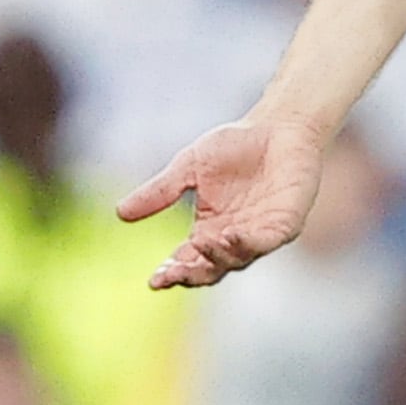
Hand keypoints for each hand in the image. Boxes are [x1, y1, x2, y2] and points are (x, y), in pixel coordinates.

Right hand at [120, 115, 328, 289]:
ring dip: (218, 257)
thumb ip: (160, 192)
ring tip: (200, 244)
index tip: (155, 280)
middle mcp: (233, 239)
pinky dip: (248, 243)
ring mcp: (261, 234)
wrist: (278, 125)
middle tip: (174, 272)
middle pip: (211, 270)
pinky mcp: (285, 225)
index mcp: (209, 230)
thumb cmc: (236, 145)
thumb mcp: (188, 167)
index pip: (187, 261)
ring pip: (237, 260)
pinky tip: (231, 235)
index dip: (171, 273)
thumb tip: (120, 213)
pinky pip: (266, 242)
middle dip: (192, 274)